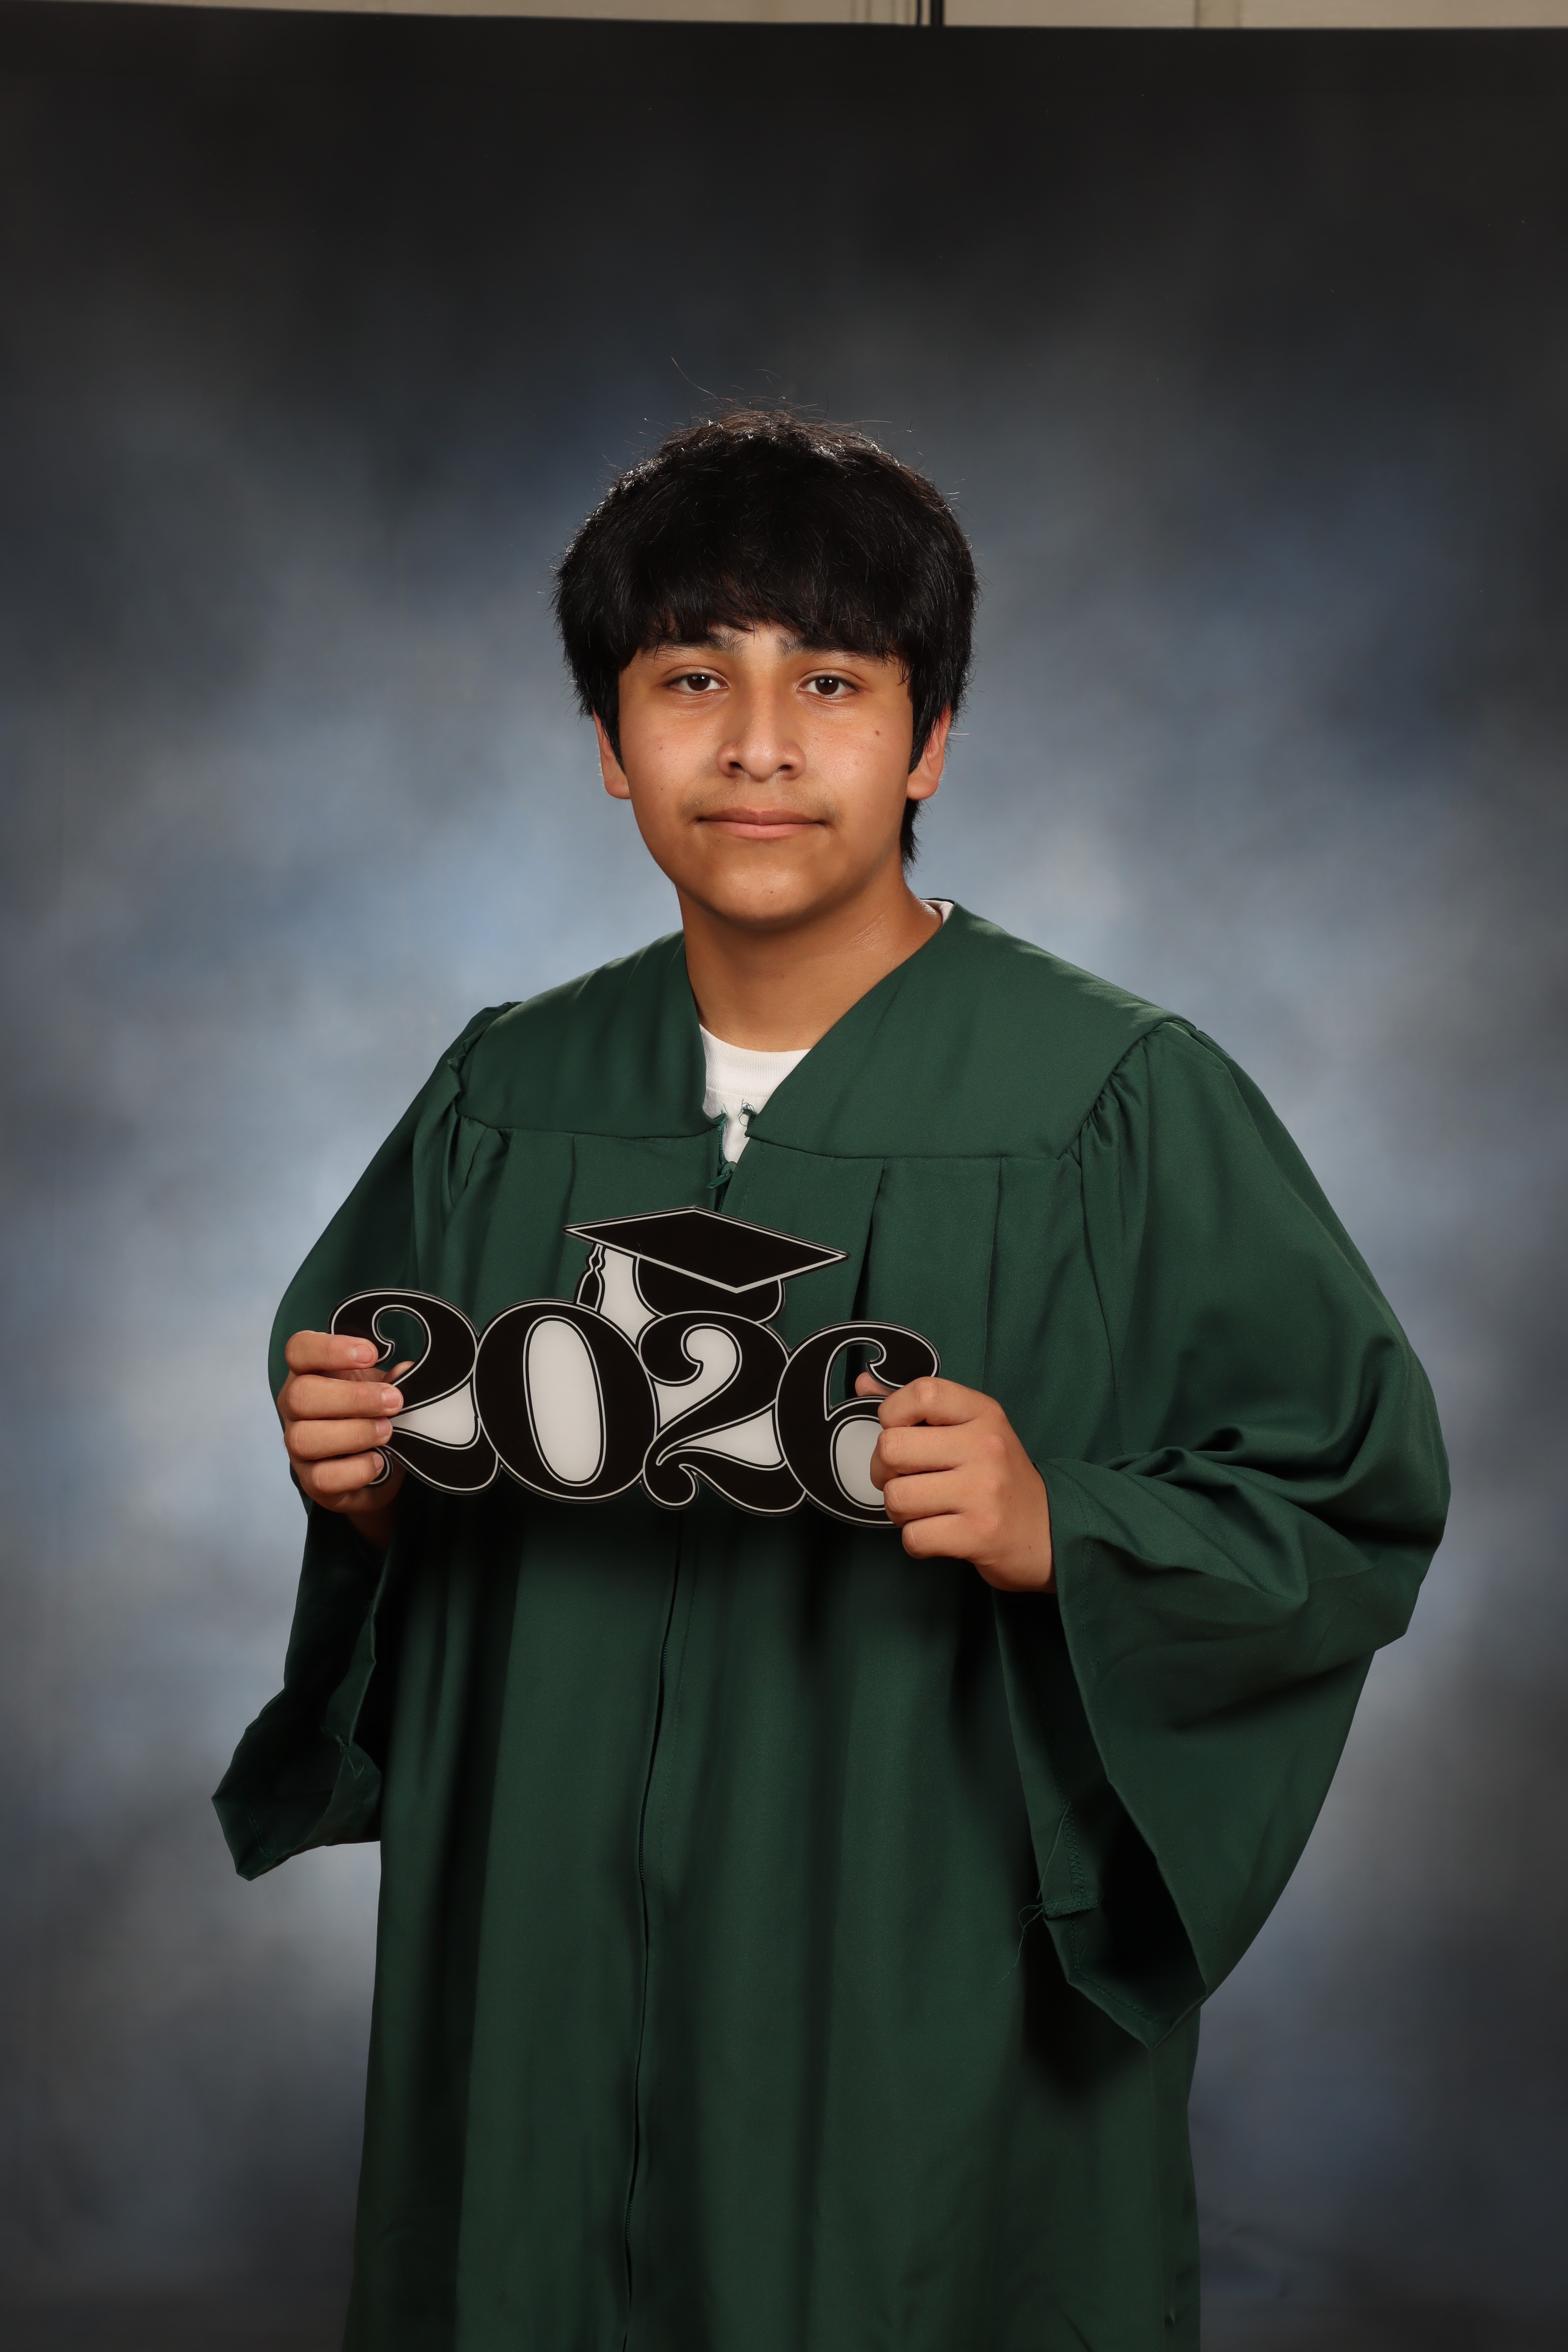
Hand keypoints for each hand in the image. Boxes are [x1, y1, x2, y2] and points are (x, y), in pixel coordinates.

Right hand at [277, 1330, 410, 1551]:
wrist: (375, 1468)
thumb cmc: (371, 1416)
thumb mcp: (383, 1388)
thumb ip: (393, 1378)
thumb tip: (406, 1370)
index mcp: (310, 1373)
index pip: (298, 1350)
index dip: (330, 1348)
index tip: (371, 1354)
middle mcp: (294, 1407)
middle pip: (300, 1395)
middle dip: (353, 1397)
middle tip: (393, 1401)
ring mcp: (297, 1445)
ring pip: (304, 1438)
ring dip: (354, 1433)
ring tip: (387, 1432)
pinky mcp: (310, 1480)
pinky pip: (322, 1477)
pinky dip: (356, 1470)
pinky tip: (378, 1461)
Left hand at [857, 1373, 1054, 1592]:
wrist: (1047, 1530)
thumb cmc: (997, 1477)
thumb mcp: (969, 1429)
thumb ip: (915, 1406)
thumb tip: (862, 1383)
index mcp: (982, 1413)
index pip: (920, 1393)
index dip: (892, 1414)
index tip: (902, 1432)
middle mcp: (985, 1446)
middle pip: (892, 1448)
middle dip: (884, 1470)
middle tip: (904, 1479)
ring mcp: (983, 1491)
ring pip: (897, 1496)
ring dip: (899, 1510)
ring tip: (923, 1508)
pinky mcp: (979, 1533)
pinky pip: (913, 1536)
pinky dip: (916, 1540)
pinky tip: (937, 1532)